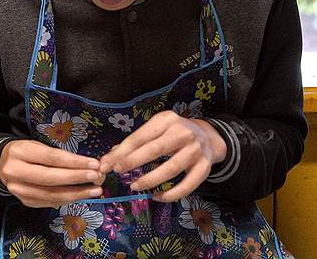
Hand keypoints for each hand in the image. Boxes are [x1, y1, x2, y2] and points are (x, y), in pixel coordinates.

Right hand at [0, 139, 103, 207]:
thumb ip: (57, 155)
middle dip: (76, 178)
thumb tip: (86, 165)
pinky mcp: (24, 201)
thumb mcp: (37, 146)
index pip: (51, 158)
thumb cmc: (25, 153)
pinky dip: (67, 200)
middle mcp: (16, 172)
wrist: (3, 165)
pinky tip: (81, 196)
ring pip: (51, 194)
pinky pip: (49, 203)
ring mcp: (18, 189)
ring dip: (76, 193)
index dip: (73, 162)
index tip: (93, 164)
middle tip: (96, 177)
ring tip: (94, 190)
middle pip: (50, 178)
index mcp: (20, 152)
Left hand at [99, 111, 226, 201]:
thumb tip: (111, 156)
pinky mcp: (205, 167)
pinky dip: (172, 194)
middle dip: (133, 162)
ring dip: (150, 179)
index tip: (108, 163)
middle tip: (117, 171)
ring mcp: (196, 150)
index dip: (123, 151)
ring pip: (171, 168)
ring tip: (134, 186)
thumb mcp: (156, 128)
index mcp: (167, 120)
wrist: (209, 136)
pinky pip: (188, 185)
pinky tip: (157, 196)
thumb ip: (136, 141)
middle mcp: (183, 133)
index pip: (141, 136)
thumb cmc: (174, 132)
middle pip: (155, 149)